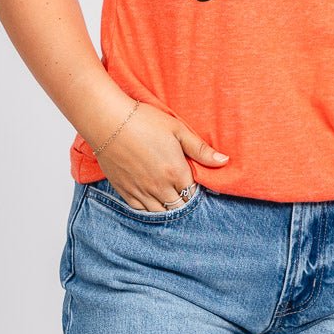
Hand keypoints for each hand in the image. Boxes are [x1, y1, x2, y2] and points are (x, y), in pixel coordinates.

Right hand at [95, 101, 228, 212]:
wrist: (108, 122)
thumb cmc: (144, 121)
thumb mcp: (178, 130)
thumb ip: (201, 149)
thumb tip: (224, 161)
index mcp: (176, 172)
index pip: (193, 193)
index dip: (195, 190)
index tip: (194, 182)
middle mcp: (159, 187)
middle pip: (179, 207)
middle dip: (184, 201)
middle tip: (183, 191)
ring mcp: (141, 191)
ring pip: (161, 213)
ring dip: (168, 208)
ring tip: (171, 198)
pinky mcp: (125, 191)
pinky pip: (141, 211)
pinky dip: (150, 210)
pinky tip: (153, 202)